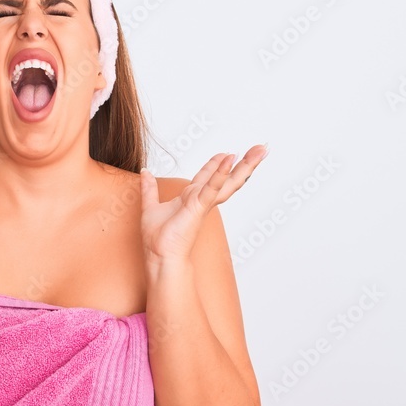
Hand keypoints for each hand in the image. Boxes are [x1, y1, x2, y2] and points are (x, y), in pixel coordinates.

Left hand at [138, 144, 268, 264]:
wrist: (159, 256)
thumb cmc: (157, 239)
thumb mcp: (150, 206)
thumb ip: (149, 189)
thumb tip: (145, 172)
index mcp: (192, 198)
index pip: (209, 176)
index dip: (218, 164)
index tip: (228, 152)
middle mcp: (201, 199)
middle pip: (228, 177)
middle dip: (244, 163)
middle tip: (260, 149)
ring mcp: (203, 202)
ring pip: (228, 180)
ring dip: (245, 164)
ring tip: (260, 150)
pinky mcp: (199, 207)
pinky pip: (211, 187)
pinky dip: (220, 173)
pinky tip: (230, 159)